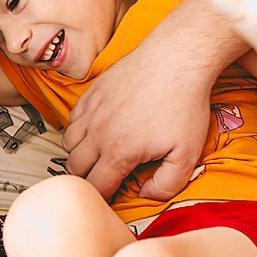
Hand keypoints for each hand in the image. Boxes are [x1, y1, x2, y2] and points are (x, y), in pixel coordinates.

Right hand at [65, 45, 211, 200]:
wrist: (177, 58)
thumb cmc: (183, 101)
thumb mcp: (187, 153)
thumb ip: (167, 184)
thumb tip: (147, 193)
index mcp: (118, 151)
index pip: (96, 187)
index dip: (103, 198)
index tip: (112, 198)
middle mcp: (98, 131)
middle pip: (75, 167)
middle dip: (87, 178)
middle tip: (103, 179)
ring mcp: (93, 110)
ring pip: (68, 142)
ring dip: (80, 154)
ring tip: (98, 156)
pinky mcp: (93, 92)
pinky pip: (73, 118)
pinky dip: (79, 128)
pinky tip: (97, 129)